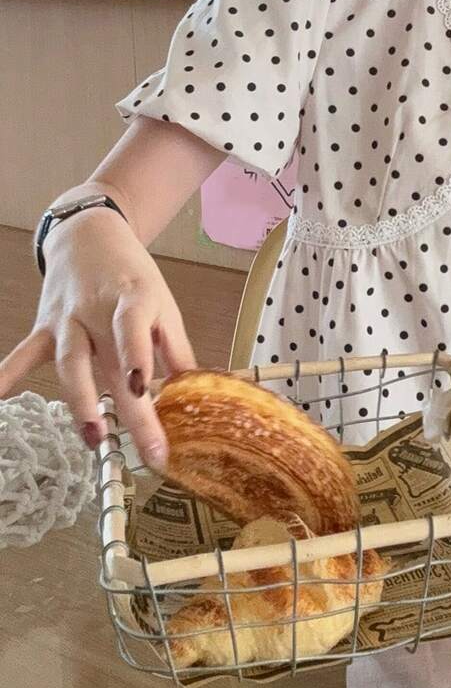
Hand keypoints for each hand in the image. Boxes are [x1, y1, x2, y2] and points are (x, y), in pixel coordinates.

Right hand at [0, 208, 195, 465]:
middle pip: (110, 364)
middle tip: (146, 449)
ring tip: (93, 438)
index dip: (138, 358)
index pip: (133, 330)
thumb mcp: (163, 304)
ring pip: (70, 363)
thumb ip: (177, 348)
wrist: (89, 237)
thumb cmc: (132, 277)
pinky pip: (26, 353)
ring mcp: (68, 319)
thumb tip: (196, 391)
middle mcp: (97, 310)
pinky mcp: (45, 327)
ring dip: (81, 402)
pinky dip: (9, 373)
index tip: (143, 390)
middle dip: (129, 411)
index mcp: (134, 300)